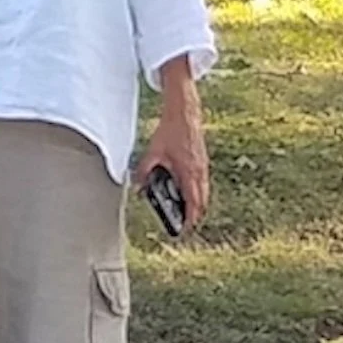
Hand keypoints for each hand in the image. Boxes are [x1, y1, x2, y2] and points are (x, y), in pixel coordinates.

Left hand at [136, 78, 208, 233]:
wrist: (185, 113)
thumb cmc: (171, 131)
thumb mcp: (153, 153)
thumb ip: (144, 171)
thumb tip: (137, 186)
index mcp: (188, 172)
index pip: (193, 203)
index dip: (190, 219)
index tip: (184, 229)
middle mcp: (199, 171)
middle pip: (202, 202)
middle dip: (195, 216)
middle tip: (186, 226)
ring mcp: (203, 166)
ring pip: (205, 192)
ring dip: (198, 204)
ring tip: (189, 213)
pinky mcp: (202, 160)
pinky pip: (204, 182)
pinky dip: (199, 192)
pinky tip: (190, 192)